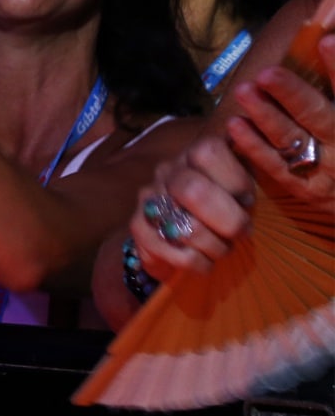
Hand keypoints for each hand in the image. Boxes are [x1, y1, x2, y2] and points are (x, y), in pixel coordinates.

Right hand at [129, 134, 253, 278]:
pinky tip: (203, 263)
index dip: (235, 180)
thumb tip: (278, 157)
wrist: (183, 230)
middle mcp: (168, 171)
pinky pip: (164, 249)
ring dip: (212, 246)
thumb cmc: (226, 205)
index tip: (247, 201)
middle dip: (227, 221)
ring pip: (182, 226)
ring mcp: (149, 198)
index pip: (208, 152)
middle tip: (240, 233)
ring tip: (221, 251)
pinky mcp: (137, 226)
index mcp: (196, 154)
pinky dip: (192, 262)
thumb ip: (252, 171)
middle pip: (192, 190)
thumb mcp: (243, 184)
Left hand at [222, 34, 334, 219]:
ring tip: (244, 91)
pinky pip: (276, 165)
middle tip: (267, 74)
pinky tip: (236, 124)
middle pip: (319, 116)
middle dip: (293, 93)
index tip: (326, 41)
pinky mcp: (306, 188)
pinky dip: (254, 145)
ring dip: (266, 114)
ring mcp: (327, 168)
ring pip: (293, 139)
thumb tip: (328, 36)